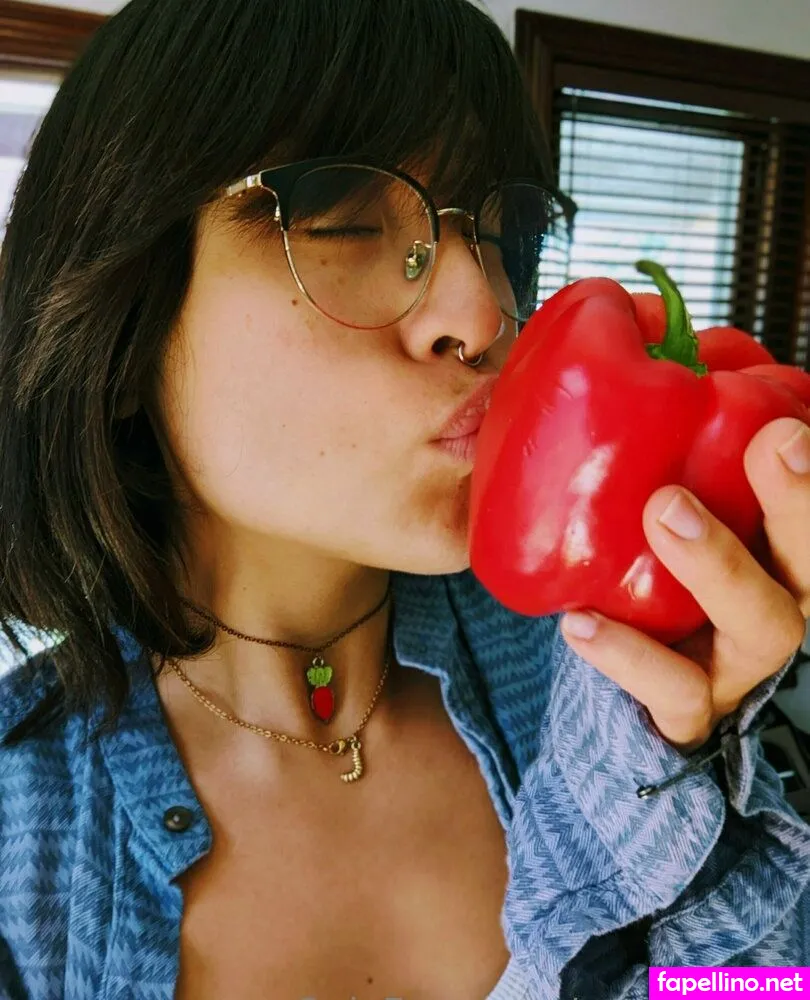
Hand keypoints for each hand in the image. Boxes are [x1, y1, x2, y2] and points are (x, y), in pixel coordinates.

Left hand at [560, 416, 809, 753]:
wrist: (626, 666)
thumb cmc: (655, 565)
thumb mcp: (675, 493)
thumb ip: (674, 428)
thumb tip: (644, 325)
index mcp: (780, 553)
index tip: (790, 424)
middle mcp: (779, 604)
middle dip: (803, 502)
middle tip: (772, 440)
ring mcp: (740, 664)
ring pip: (762, 627)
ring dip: (722, 564)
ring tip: (665, 510)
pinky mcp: (691, 709)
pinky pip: (673, 692)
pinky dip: (629, 657)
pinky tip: (580, 621)